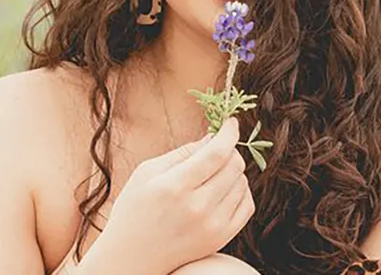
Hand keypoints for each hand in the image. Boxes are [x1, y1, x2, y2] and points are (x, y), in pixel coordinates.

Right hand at [96, 117, 253, 274]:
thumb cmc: (135, 209)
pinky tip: (224, 189)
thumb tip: (212, 137)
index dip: (229, 133)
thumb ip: (181, 152)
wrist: (133, 257)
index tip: (231, 122)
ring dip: (234, 170)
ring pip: (242, 182)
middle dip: (230, 149)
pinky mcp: (221, 238)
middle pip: (234, 165)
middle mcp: (197, 207)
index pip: (217, 153)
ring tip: (214, 172)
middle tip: (218, 148)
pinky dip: (240, 191)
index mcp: (175, 186)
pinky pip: (247, 204)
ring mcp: (212, 225)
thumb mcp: (146, 172)